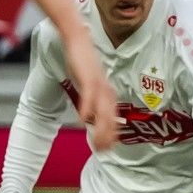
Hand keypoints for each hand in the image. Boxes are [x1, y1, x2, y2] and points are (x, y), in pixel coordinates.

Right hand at [62, 34, 118, 152]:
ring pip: (103, 111)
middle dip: (108, 137)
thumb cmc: (83, 63)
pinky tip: (83, 121)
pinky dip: (87, 109)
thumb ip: (92, 100)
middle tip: (102, 152)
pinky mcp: (89, 77)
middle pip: (111, 119)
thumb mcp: (89, 85)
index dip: (112, 136)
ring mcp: (99, 85)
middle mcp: (107, 91)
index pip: (114, 120)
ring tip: (96, 143)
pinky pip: (89, 96)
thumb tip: (90, 117)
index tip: (108, 150)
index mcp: (108, 94)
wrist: (78, 41)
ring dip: (100, 128)